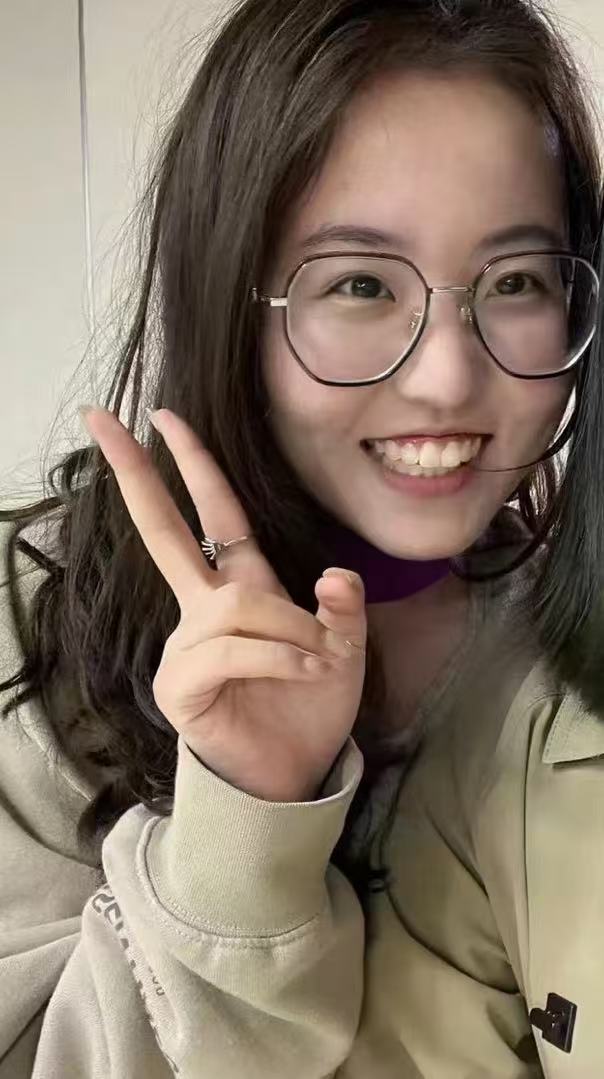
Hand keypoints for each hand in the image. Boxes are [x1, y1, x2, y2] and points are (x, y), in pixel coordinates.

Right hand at [82, 407, 366, 801]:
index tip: (162, 416)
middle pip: (162, 532)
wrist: (296, 771)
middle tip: (98, 419)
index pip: (213, 513)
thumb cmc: (311, 705)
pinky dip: (278, 655)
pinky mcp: (181, 684)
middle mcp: (204, 609)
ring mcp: (187, 645)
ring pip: (233, 603)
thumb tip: (332, 574)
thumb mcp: (344, 649)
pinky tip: (304, 671)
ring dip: (289, 627)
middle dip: (137, 475)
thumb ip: (343, 610)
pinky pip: (229, 648)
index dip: (192, 464)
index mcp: (240, 587)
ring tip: (319, 658)